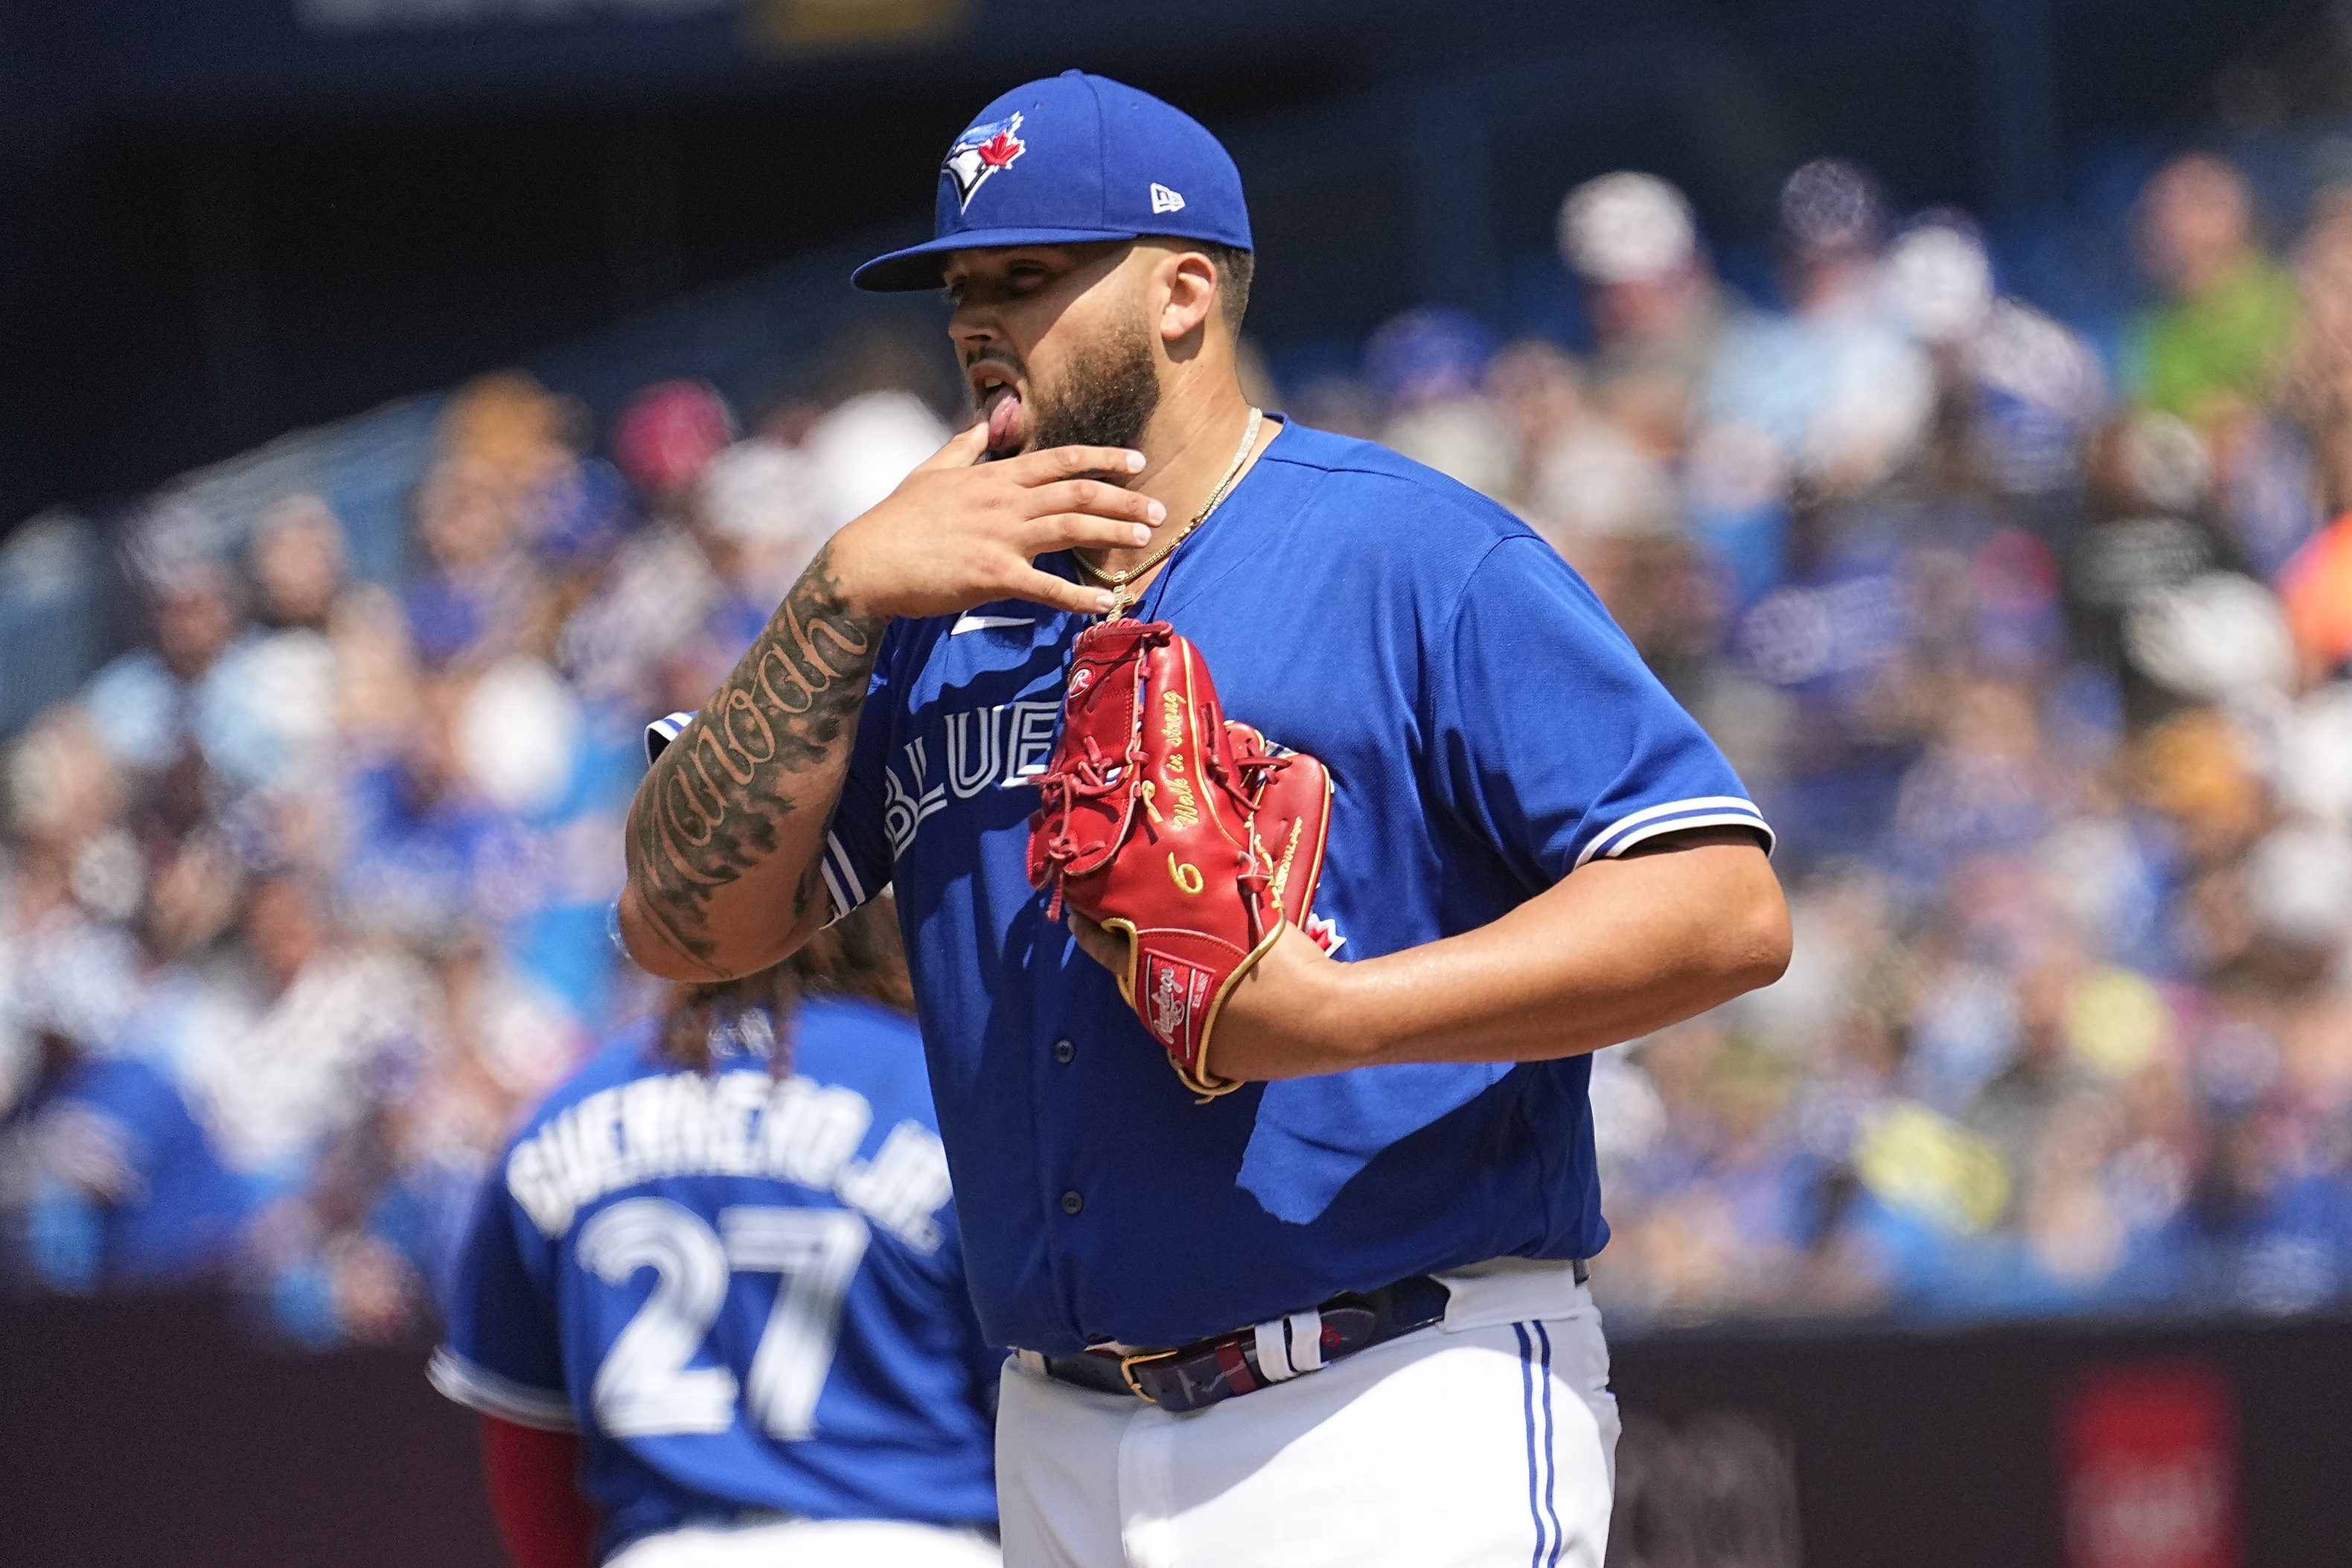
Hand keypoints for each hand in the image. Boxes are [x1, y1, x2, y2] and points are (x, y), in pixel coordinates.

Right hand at [827, 424, 1167, 619]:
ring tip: (1146, 539)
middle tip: (1159, 509)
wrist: (867, 563)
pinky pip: (1047, 586)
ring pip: (1072, 529)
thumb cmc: (897, 520)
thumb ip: (967, 445)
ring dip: (1114, 533)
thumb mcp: (932, 470)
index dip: (1102, 458)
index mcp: (994, 476)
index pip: (1060, 460)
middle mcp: (1004, 501)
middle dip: (1124, 499)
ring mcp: (1000, 537)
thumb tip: (989, 419)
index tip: (1136, 462)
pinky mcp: (992, 577)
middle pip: (1078, 493)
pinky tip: (1106, 602)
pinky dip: (1079, 596)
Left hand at [1067, 913, 1363, 1081]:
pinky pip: (1195, 1035)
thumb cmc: (1286, 964)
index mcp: (1169, 980)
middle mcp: (1170, 1020)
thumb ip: (1210, 908)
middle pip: (1137, 985)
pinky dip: (1199, 1015)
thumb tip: (1195, 881)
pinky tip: (1219, 998)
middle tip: (1126, 932)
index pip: (1114, 954)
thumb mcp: (1243, 921)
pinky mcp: (1218, 1065)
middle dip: (1131, 960)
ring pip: (1165, 1011)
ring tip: (1176, 962)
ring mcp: (1193, 1047)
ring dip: (1166, 987)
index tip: (1075, 918)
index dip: (1092, 935)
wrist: (1329, 1020)